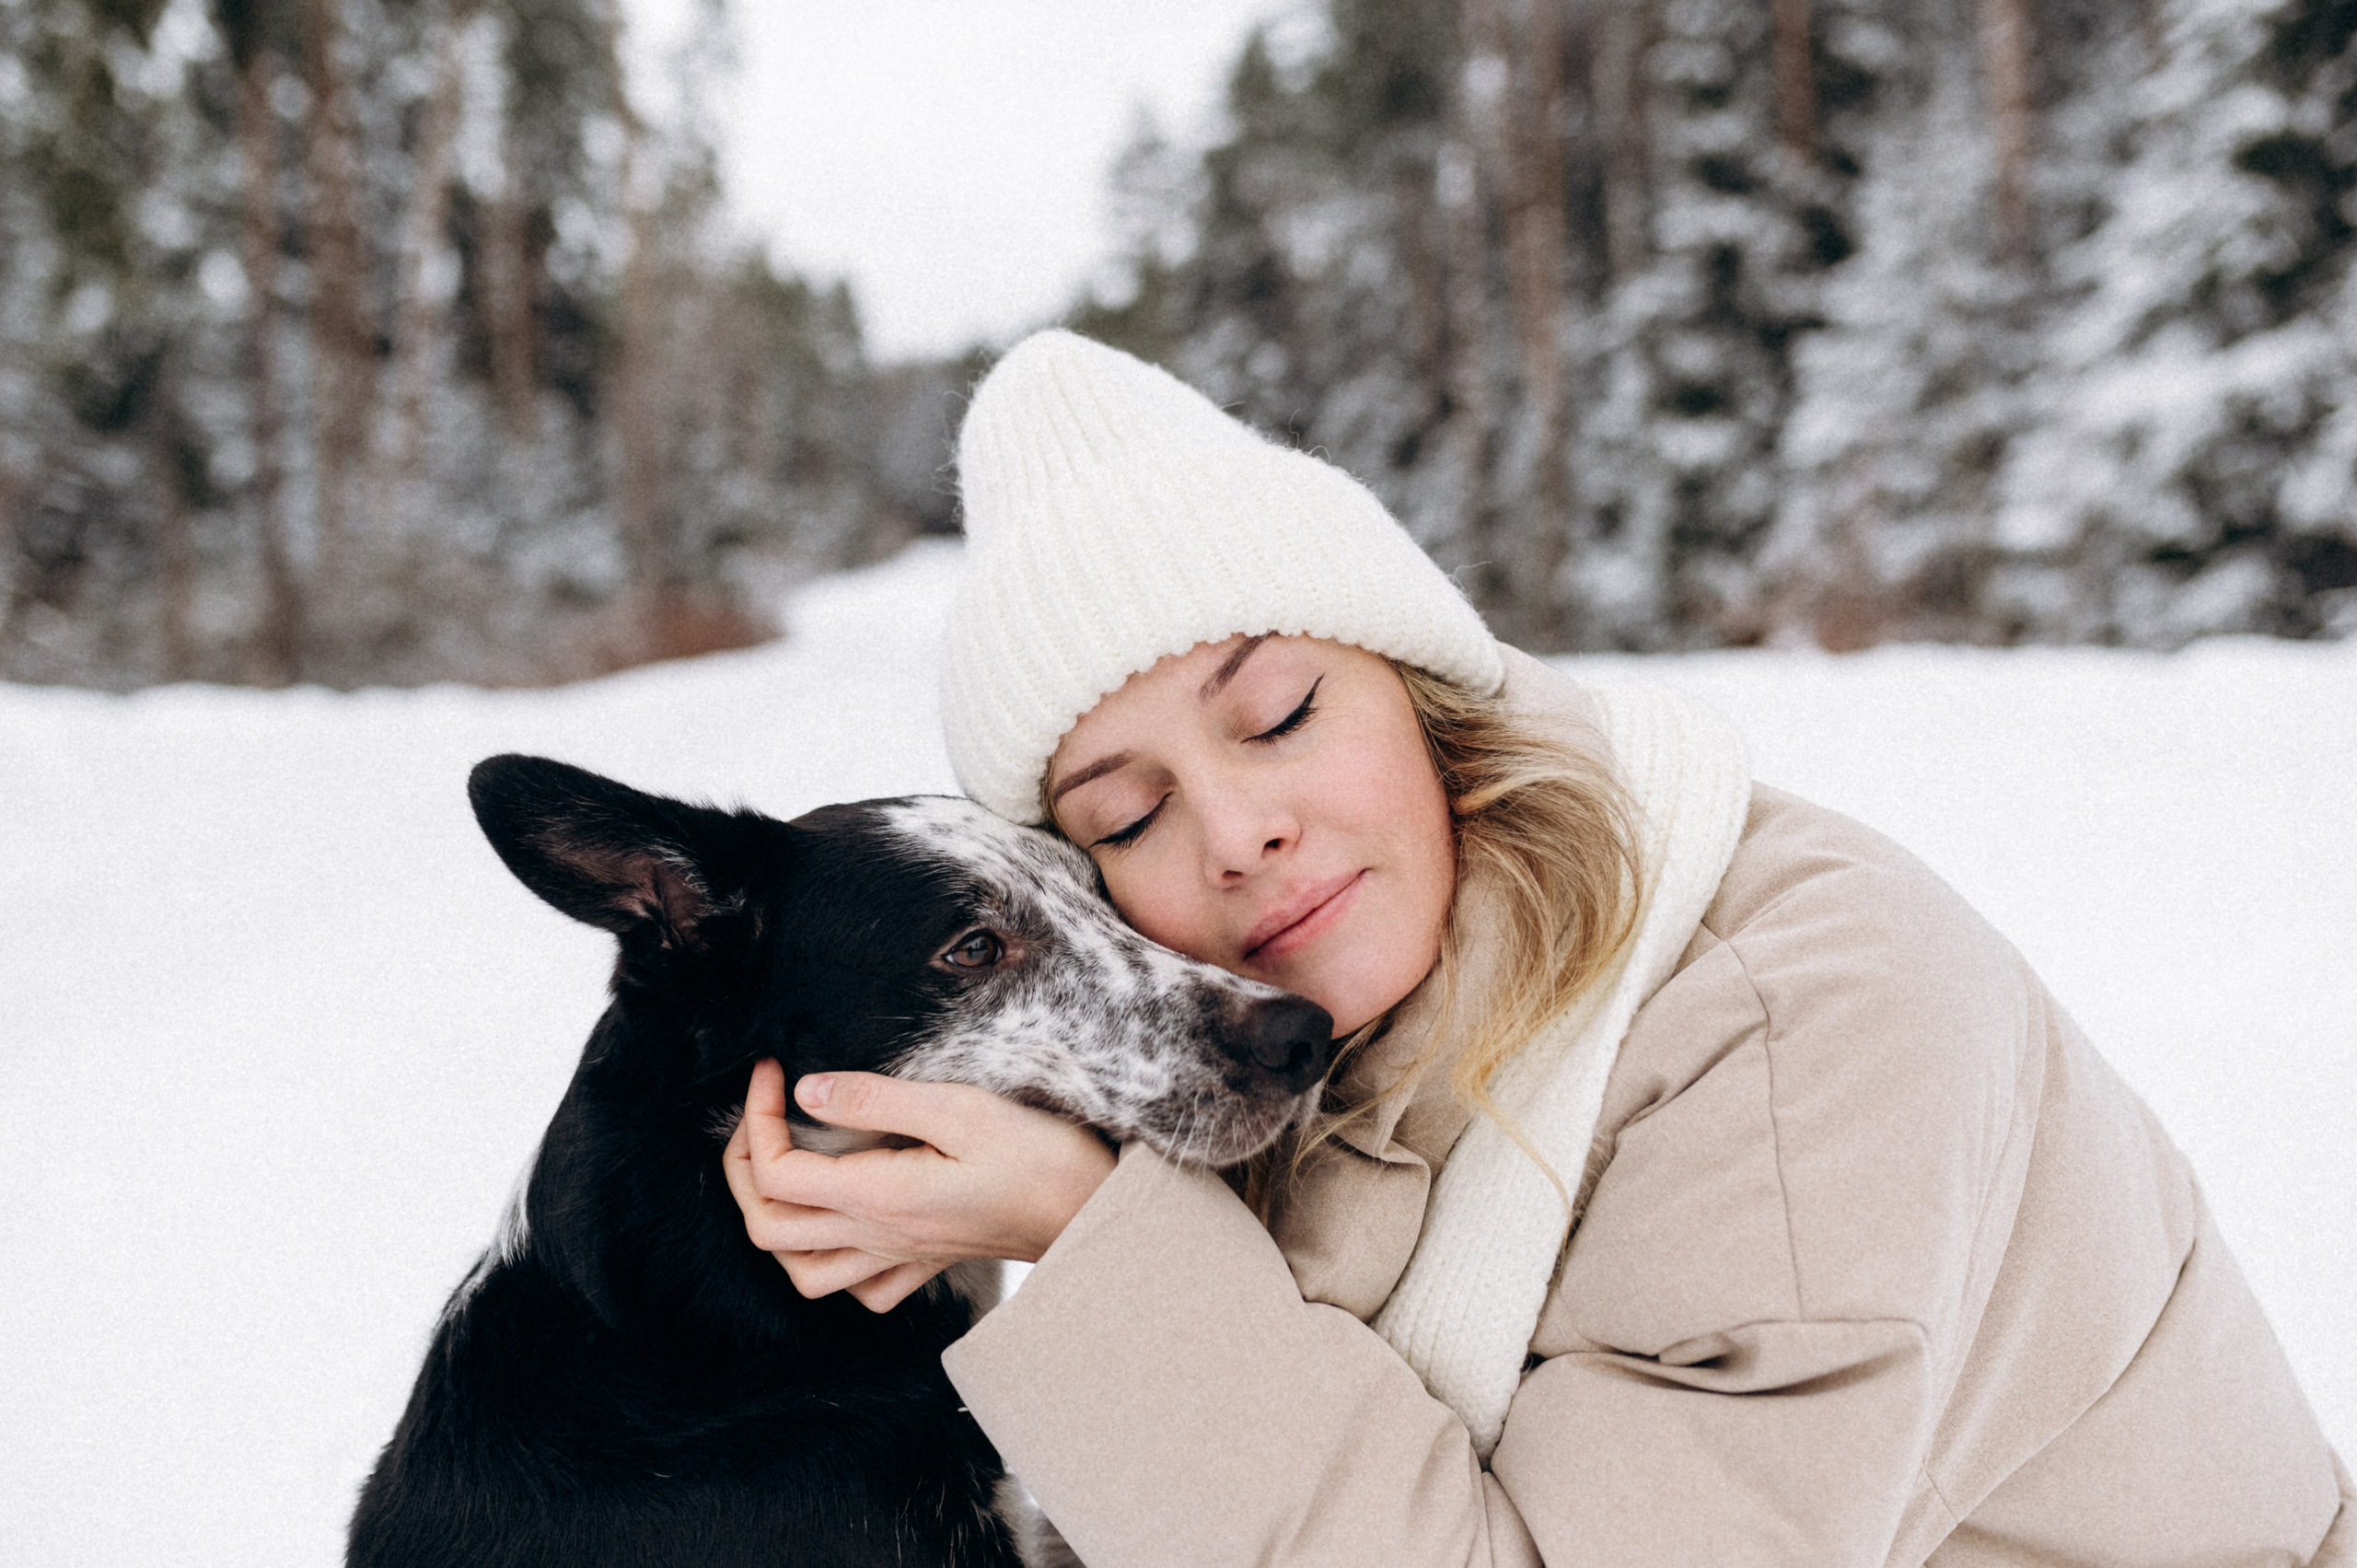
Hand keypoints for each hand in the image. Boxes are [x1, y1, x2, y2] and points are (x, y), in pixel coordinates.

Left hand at [722, 1059, 1115, 1312]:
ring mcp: (902, 1257)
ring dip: (775, 1222)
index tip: (774, 1071)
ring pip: (801, 1272)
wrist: (1095, 1212)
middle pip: (768, 1228)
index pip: (776, 1174)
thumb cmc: (1040, 1156)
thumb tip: (807, 1090)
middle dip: (743, 1166)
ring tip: (785, 1168)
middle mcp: (880, 1237)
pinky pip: (858, 1287)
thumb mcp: (962, 1108)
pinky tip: (846, 1221)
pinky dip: (832, 1262)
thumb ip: (879, 1098)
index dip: (757, 1119)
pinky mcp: (928, 1261)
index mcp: (879, 1196)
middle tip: (763, 1111)